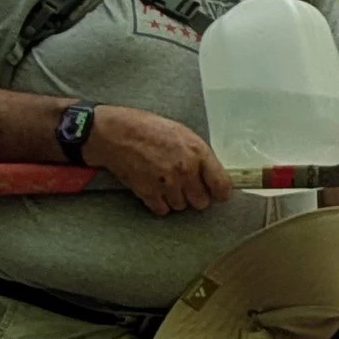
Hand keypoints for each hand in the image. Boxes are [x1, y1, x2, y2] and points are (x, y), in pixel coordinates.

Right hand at [89, 105, 236, 214]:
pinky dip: (160, 203)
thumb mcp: (182, 133)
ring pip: (182, 207)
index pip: (222, 185)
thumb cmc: (148, 129)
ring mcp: (167, 184)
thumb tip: (212, 174)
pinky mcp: (149, 193)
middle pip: (202, 202)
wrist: (116, 134)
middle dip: (196, 195)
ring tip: (165, 180)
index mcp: (197, 152)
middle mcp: (185, 170)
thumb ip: (199, 156)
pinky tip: (155, 187)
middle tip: (186, 184)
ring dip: (176, 198)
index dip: (221, 192)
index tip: (218, 194)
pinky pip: (163, 210)